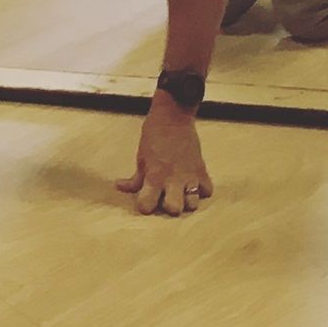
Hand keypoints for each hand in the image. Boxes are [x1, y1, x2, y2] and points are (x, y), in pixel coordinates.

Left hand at [117, 97, 212, 216]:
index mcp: (154, 176)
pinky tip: (193, 184)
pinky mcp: (202, 169)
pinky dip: (201, 190)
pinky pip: (207, 190)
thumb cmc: (154, 135)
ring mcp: (190, 175)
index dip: (144, 206)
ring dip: (186, 201)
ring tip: (181, 193)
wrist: (174, 116)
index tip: (145, 200)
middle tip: (166, 197)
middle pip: (174, 210)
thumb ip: (135, 178)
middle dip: (169, 207)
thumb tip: (120, 187)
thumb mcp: (141, 157)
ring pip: (193, 204)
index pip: (147, 206)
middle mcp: (173, 179)